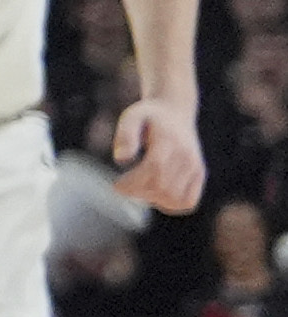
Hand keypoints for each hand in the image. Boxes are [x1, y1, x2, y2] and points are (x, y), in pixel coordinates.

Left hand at [117, 95, 208, 213]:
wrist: (174, 112)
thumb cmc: (148, 116)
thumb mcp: (132, 117)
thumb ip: (125, 135)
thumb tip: (121, 159)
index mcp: (170, 141)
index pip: (154, 170)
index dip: (133, 183)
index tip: (116, 186)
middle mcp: (186, 156)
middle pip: (163, 187)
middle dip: (139, 192)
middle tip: (124, 186)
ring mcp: (195, 167)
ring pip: (175, 199)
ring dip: (153, 199)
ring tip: (139, 187)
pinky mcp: (199, 175)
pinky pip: (188, 202)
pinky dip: (170, 205)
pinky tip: (155, 194)